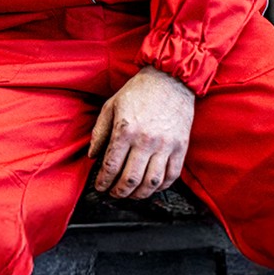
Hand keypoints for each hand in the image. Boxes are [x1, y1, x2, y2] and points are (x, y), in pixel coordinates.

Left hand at [89, 65, 194, 198]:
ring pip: (152, 182)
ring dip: (139, 194)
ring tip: (131, 194)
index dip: (103, 180)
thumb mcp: (111, 105)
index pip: (111, 165)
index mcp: (125, 129)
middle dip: (119, 192)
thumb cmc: (137, 91)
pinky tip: (152, 187)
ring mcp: (166, 146)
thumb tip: (92, 155)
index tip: (100, 186)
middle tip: (113, 194)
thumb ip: (100, 131)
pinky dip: (161, 187)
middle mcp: (146, 141)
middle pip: (131, 178)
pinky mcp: (181, 147)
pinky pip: (172, 176)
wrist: (169, 80)